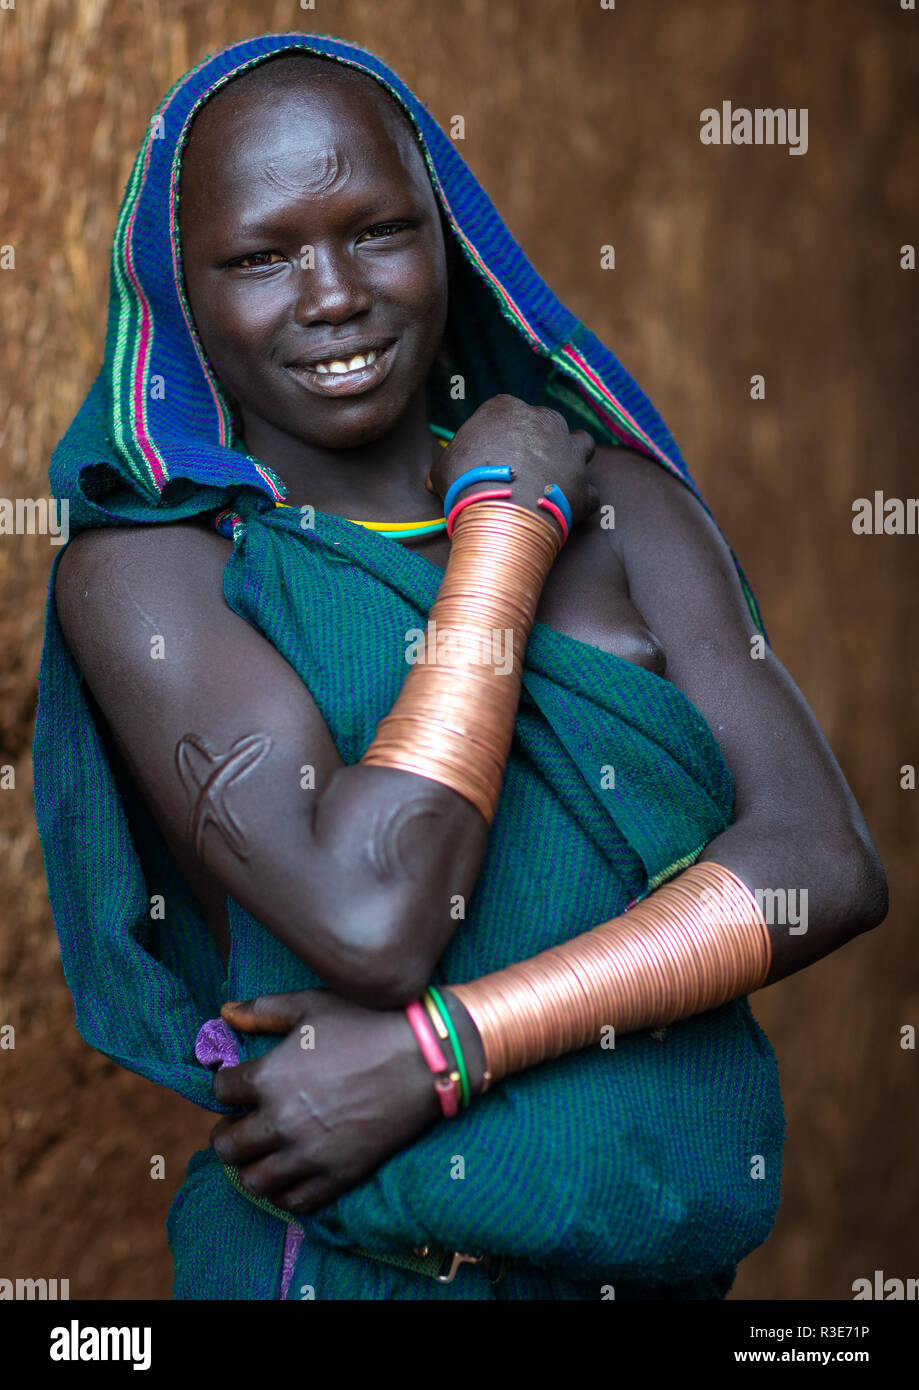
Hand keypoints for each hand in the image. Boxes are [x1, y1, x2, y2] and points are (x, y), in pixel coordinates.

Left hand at [209, 990, 449, 1212]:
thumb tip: (224, 1013)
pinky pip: (292, 1201)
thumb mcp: (312, 1005)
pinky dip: (283, 1190)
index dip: (226, 1085)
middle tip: (238, 1123)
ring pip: (253, 1181)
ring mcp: (309, 1154)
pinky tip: (289, 1170)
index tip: (238, 1083)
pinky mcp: (336, 1176)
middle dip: (226, 1132)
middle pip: (227, 1146)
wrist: (425, 1057)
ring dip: (250, 1165)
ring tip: (261, 1150)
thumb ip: (263, 1011)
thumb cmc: (367, 1022)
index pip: (220, 1091)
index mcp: (269, 1077)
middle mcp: (280, 1121)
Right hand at [428, 394, 598, 531]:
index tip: (492, 454)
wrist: (501, 514)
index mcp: (507, 409)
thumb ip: (447, 466)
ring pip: (582, 444)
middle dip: (538, 442)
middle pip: (547, 424)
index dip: (499, 435)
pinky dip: (578, 501)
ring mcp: (570, 452)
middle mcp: (545, 421)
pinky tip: (562, 512)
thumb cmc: (465, 484)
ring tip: (554, 478)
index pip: (506, 412)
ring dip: (572, 458)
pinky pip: (587, 493)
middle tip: (522, 468)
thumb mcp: (442, 469)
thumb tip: (433, 480)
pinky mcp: (584, 486)